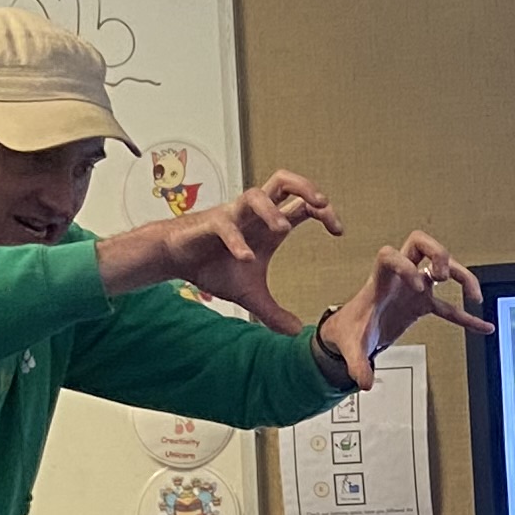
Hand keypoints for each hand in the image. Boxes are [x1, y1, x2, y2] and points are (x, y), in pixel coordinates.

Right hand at [99, 171, 339, 334]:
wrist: (177, 259)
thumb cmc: (213, 266)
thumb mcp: (250, 296)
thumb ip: (274, 313)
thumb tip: (297, 333)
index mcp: (268, 227)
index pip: (302, 207)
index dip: (323, 212)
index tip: (338, 231)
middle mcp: (254, 216)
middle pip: (283, 182)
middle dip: (305, 187)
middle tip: (323, 204)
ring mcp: (232, 217)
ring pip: (255, 194)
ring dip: (271, 210)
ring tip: (284, 230)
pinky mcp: (210, 225)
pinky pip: (225, 226)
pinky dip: (237, 241)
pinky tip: (247, 258)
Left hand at [321, 234, 493, 391]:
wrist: (351, 331)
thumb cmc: (349, 330)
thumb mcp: (350, 346)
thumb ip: (357, 363)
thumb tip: (365, 383)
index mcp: (379, 282)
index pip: (390, 255)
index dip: (405, 265)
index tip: (417, 285)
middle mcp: (399, 278)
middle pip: (420, 243)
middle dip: (438, 253)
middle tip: (443, 276)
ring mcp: (413, 288)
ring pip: (442, 266)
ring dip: (462, 275)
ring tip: (473, 298)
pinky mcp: (422, 304)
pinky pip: (449, 307)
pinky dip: (466, 317)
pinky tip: (484, 327)